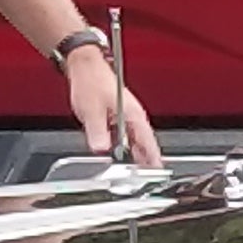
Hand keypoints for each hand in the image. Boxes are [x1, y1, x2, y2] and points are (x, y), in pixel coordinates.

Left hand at [67, 48, 164, 167]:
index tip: (156, 171)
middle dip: (145, 159)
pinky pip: (126, 133)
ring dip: (135, 152)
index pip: (148, 142)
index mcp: (133, 115)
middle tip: (147, 175)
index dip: (152, 158)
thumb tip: (101, 149)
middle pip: (144, 143)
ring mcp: (126, 115)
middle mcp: (133, 116)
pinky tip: (120, 151)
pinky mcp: (118, 114)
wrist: (85, 66)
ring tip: (135, 167)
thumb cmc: (92, 81)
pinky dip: (125, 144)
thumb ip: (97, 133)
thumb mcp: (92, 111)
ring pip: (135, 139)